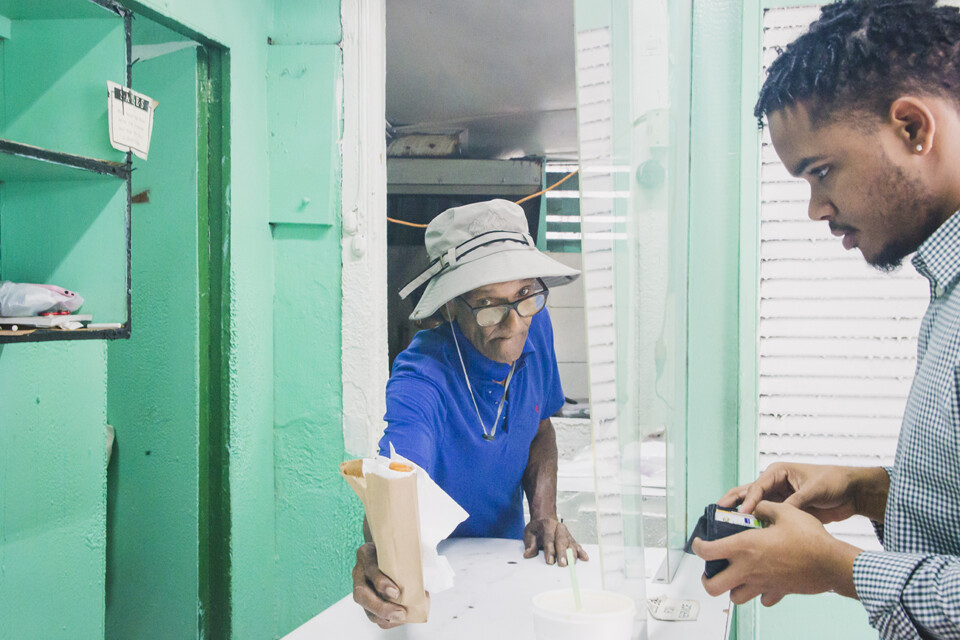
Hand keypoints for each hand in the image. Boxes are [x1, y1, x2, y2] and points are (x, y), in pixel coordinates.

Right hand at [352, 543, 407, 627]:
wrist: (386, 552)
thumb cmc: (393, 550)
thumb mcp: (397, 547)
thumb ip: (405, 557)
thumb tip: (424, 571)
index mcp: (366, 554)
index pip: (370, 568)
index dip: (381, 582)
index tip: (396, 592)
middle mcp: (359, 572)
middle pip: (362, 594)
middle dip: (381, 607)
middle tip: (400, 612)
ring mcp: (360, 587)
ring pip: (365, 607)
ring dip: (384, 616)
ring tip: (402, 617)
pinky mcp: (365, 600)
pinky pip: (371, 615)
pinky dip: (386, 620)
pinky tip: (398, 619)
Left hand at [523, 517, 588, 565]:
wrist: (545, 520)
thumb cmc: (537, 528)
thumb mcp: (529, 533)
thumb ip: (529, 544)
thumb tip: (528, 554)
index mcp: (548, 525)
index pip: (549, 538)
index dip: (549, 550)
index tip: (549, 561)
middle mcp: (559, 528)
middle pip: (562, 541)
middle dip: (563, 553)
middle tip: (563, 563)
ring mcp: (566, 533)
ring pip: (571, 543)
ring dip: (572, 554)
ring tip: (572, 563)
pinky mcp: (571, 538)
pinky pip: (577, 545)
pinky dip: (581, 551)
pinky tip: (584, 557)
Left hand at [692, 501, 860, 605]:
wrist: (831, 563)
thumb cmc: (809, 537)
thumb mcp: (785, 511)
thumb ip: (765, 507)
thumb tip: (758, 505)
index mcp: (745, 547)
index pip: (708, 551)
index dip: (697, 546)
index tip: (698, 542)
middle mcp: (749, 569)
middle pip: (713, 586)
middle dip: (707, 579)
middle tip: (711, 569)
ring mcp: (762, 584)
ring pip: (735, 597)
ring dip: (731, 588)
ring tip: (735, 575)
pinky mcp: (778, 592)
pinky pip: (763, 599)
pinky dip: (759, 594)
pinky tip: (763, 582)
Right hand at [717, 463, 887, 524]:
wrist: (851, 493)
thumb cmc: (833, 482)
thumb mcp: (814, 490)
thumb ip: (796, 501)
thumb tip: (779, 514)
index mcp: (778, 472)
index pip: (757, 486)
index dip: (748, 501)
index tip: (741, 514)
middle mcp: (774, 483)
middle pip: (747, 493)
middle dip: (732, 502)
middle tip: (717, 513)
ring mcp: (778, 497)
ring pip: (754, 506)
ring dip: (741, 515)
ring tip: (725, 525)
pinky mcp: (784, 510)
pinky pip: (766, 517)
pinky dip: (756, 524)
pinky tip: (747, 534)